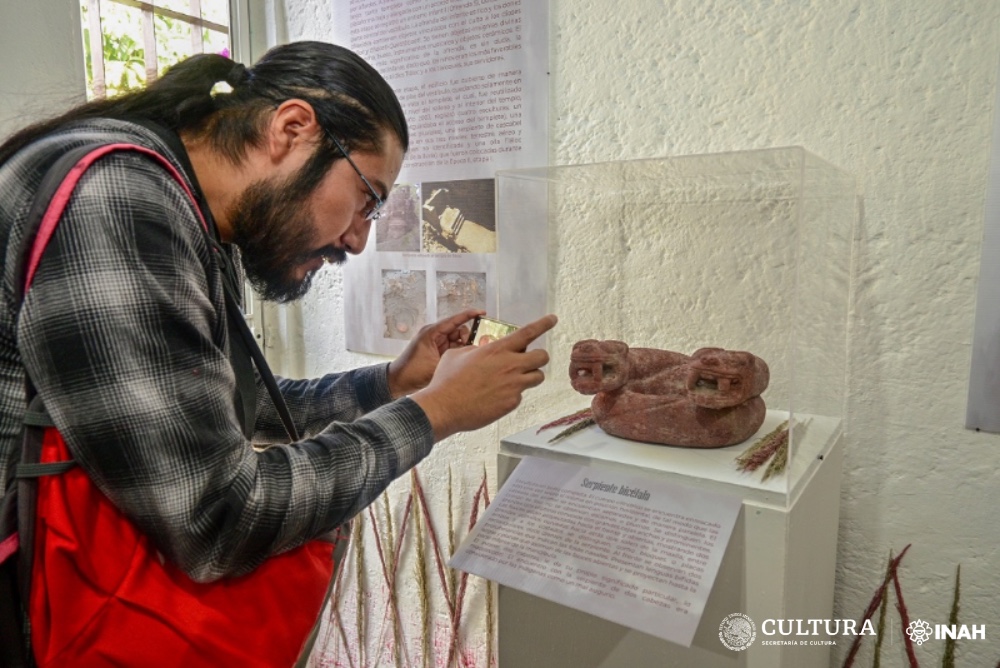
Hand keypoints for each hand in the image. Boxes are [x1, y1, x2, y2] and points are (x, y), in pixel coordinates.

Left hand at [387, 309, 483, 397]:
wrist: (397, 381)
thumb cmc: (411, 372)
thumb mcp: (436, 365)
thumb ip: (454, 357)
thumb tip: (471, 353)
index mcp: (431, 332)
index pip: (454, 320)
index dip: (469, 315)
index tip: (482, 312)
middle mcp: (434, 334)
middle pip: (458, 329)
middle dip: (467, 337)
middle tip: (472, 348)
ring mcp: (435, 342)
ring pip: (457, 339)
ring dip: (463, 346)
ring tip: (466, 356)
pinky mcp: (436, 350)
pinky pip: (452, 347)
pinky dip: (458, 351)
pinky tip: (462, 358)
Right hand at [411, 314, 557, 439]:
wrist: (444, 407)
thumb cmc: (447, 379)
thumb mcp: (459, 354)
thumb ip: (477, 349)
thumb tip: (481, 350)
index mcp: (498, 349)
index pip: (528, 332)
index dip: (543, 324)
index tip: (553, 319)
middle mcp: (510, 365)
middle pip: (542, 357)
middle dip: (539, 357)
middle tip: (530, 360)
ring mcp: (513, 385)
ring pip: (538, 377)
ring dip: (529, 376)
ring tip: (513, 379)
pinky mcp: (511, 403)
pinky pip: (520, 395)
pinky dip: (512, 394)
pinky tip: (495, 396)